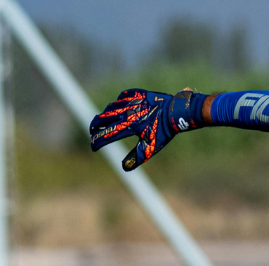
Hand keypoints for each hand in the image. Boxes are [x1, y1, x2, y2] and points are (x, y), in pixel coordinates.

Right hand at [88, 88, 205, 170]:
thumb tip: (124, 167)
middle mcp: (126, 112)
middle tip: (92, 131)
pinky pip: (122, 96)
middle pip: (103, 118)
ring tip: (103, 120)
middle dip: (95, 125)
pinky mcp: (137, 94)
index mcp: (128, 126)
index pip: (107, 135)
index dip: (97, 141)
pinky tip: (118, 105)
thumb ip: (137, 156)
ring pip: (111, 107)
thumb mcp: (151, 146)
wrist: (176, 111)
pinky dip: (118, 102)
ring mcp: (131, 101)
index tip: (93, 147)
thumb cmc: (164, 131)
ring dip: (105, 114)